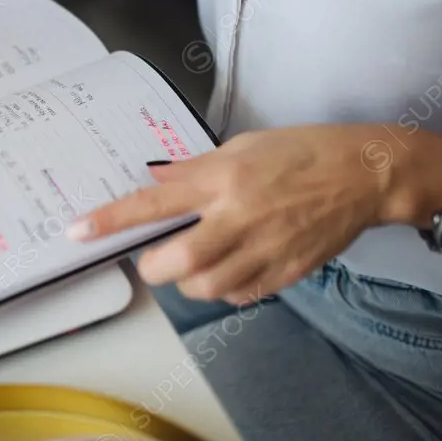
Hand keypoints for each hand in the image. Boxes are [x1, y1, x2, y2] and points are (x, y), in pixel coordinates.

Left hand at [66, 125, 441, 302]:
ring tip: (194, 262)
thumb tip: (155, 181)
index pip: (153, 203)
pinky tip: (229, 268)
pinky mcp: (285, 271)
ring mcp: (264, 248)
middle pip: (177, 262)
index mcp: (222, 178)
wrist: (363, 175)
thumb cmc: (301, 151)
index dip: (112, 220)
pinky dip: (224, 288)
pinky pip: (239, 294)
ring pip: (206, 287)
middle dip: (154, 267)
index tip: (78, 231)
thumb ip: (194, 170)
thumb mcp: (242, 146)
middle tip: (154, 257)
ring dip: (188, 281)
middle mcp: (238, 216)